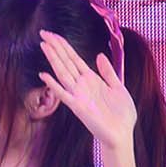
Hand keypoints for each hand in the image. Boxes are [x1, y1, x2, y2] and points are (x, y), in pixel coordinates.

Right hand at [38, 28, 141, 154]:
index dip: (64, 46)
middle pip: (66, 62)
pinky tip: (44, 75)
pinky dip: (53, 85)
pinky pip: (63, 94)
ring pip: (63, 73)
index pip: (74, 58)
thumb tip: (98, 55)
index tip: (53, 34)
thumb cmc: (121, 114)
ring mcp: (78, 95)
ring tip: (44, 45)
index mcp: (91, 79)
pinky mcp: (78, 107)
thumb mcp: (118, 87)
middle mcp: (82, 85)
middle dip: (55, 47)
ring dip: (53, 59)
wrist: (122, 134)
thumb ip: (108, 72)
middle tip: (43, 33)